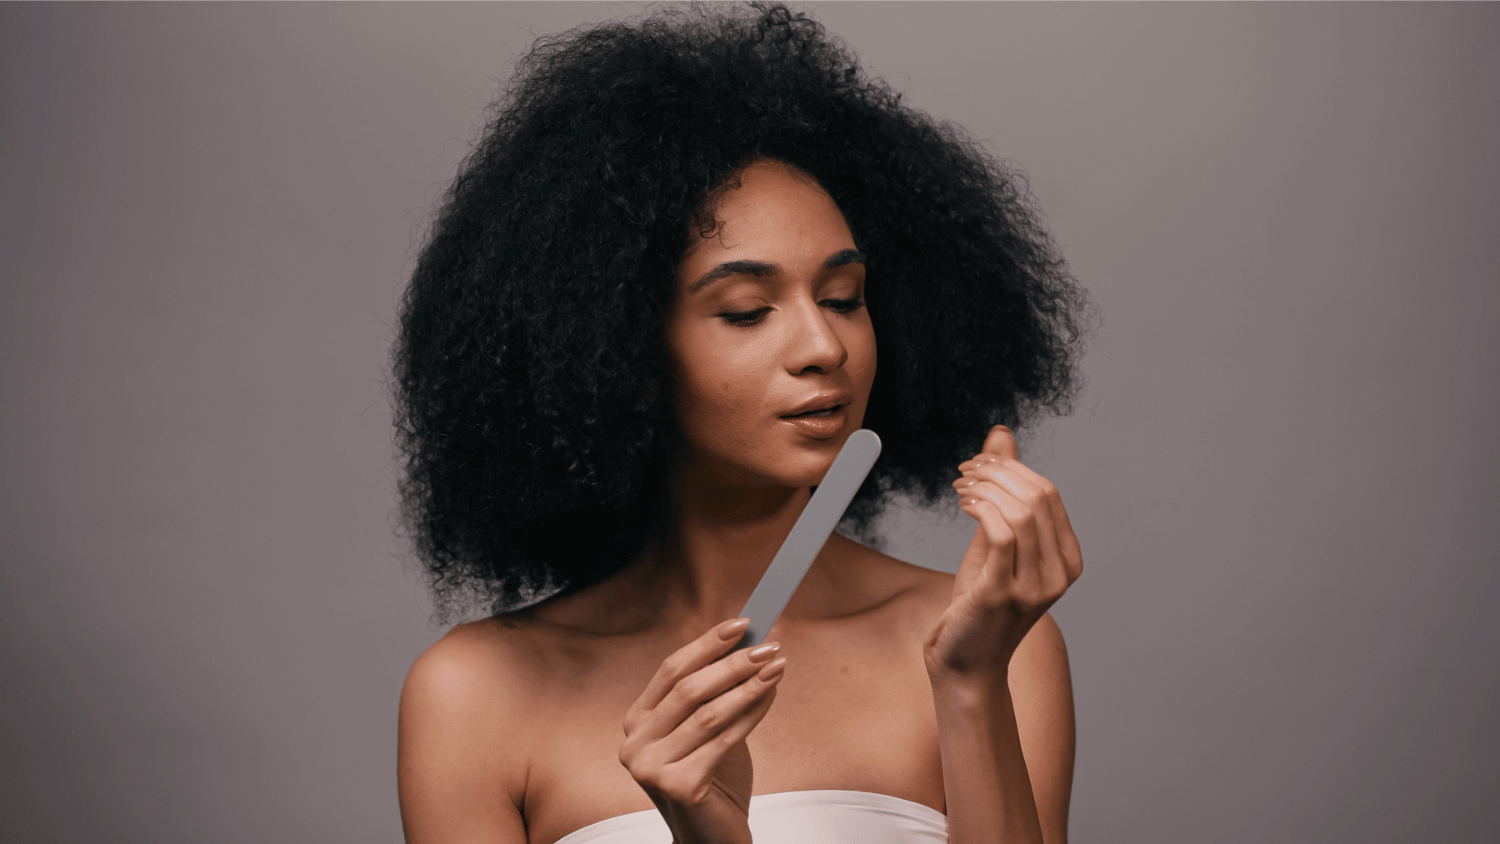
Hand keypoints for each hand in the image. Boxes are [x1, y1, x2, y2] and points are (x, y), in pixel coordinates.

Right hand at [619, 618, 786, 843]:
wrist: (711, 837)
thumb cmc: (711, 780)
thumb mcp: (708, 730)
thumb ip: (719, 693)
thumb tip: (753, 645)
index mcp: (637, 722)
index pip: (670, 670)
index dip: (706, 644)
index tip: (741, 623)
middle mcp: (635, 743)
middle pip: (689, 688)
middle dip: (733, 662)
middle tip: (768, 644)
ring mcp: (651, 767)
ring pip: (708, 713)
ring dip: (748, 686)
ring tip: (777, 667)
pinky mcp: (677, 786)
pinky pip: (723, 740)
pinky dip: (752, 714)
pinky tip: (770, 697)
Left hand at [926, 426, 1082, 684]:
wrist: (966, 663)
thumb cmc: (980, 605)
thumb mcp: (995, 543)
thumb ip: (1002, 493)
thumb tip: (1000, 436)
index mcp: (1067, 560)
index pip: (1048, 494)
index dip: (1012, 469)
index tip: (978, 463)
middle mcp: (1059, 574)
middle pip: (1037, 497)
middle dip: (997, 472)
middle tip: (965, 471)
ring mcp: (1034, 586)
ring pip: (1021, 511)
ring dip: (985, 487)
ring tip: (961, 486)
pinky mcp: (1003, 593)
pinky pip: (1000, 534)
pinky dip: (980, 508)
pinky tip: (964, 503)